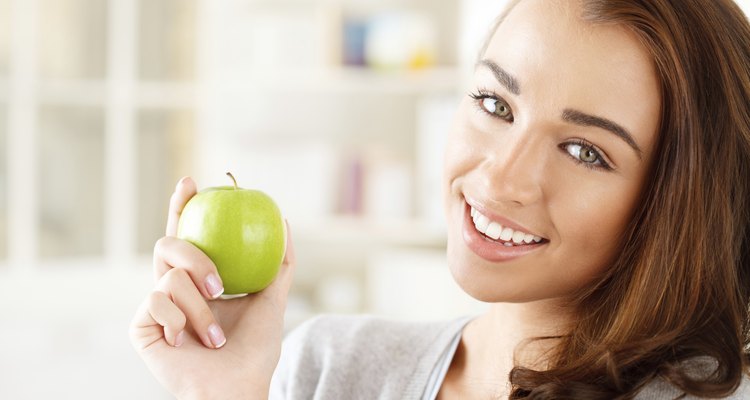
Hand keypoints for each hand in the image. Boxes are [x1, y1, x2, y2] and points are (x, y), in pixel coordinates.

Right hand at [129, 177, 295, 398]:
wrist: (236, 387)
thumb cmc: (255, 350)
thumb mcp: (273, 300)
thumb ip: (279, 263)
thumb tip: (284, 220)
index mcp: (200, 278)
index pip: (188, 233)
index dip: (183, 206)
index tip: (191, 182)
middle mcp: (174, 287)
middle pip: (170, 244)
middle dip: (196, 259)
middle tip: (220, 286)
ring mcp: (155, 305)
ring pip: (169, 276)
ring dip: (201, 310)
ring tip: (215, 338)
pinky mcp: (141, 325)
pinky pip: (156, 301)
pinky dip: (180, 321)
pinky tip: (186, 343)